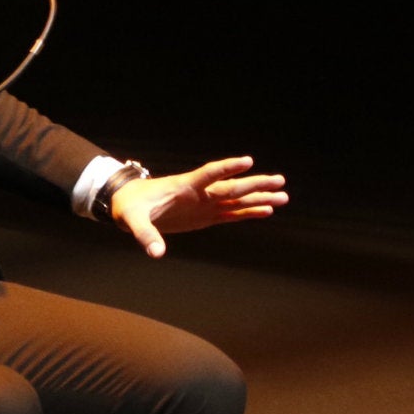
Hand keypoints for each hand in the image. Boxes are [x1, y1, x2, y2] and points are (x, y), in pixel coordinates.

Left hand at [108, 156, 285, 257]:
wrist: (130, 204)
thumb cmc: (130, 207)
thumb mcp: (133, 220)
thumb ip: (145, 235)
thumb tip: (156, 252)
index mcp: (184, 187)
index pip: (210, 174)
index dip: (228, 168)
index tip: (248, 161)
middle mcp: (200, 193)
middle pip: (232, 187)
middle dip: (256, 184)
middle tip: (280, 181)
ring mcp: (205, 203)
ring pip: (237, 199)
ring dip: (259, 198)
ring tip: (283, 197)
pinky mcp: (205, 215)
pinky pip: (232, 213)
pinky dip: (249, 212)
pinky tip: (267, 211)